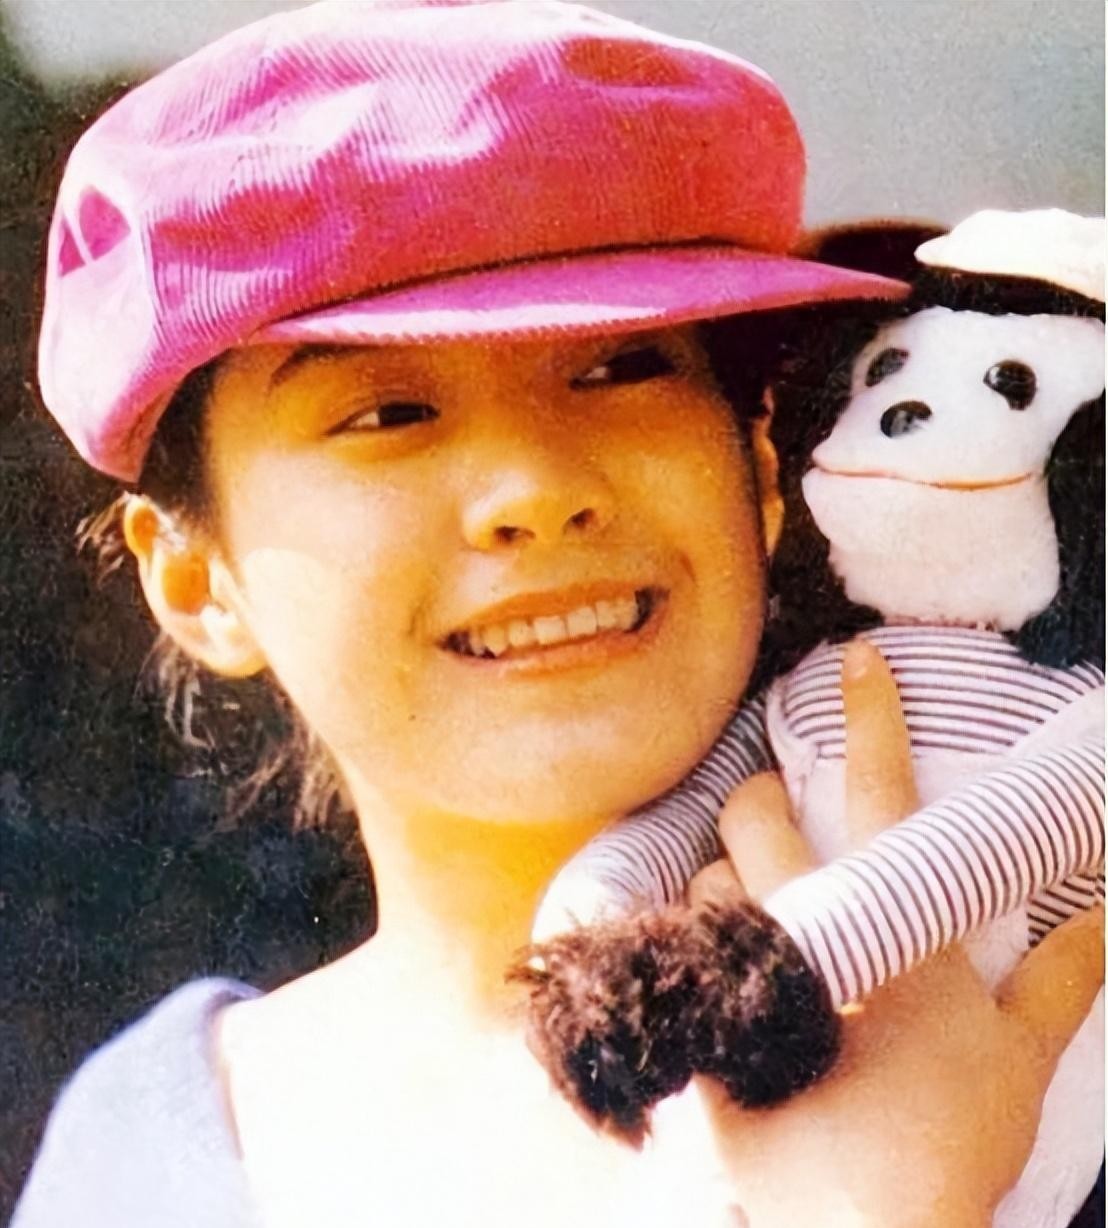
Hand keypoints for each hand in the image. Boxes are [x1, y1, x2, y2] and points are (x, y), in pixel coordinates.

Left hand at [688, 640, 1103, 1227]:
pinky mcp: (709, 1018)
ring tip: (761, 918)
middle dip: (758, 797)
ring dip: (729, 884)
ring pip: (709, 880)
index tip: (856, 659)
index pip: (879, 790)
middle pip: (756, 815)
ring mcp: (750, 970)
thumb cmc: (949, 1132)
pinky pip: (686, 950)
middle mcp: (809, 926)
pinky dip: (704, 947)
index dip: (872, 716)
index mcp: (891, 921)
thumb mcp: (1021, 1057)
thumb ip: (1061, 977)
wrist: (869, 1222)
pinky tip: (729, 976)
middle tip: (773, 814)